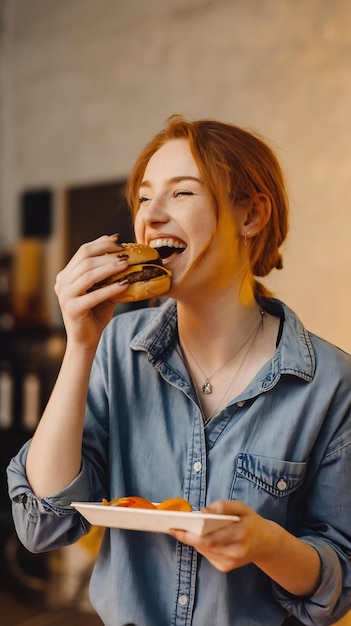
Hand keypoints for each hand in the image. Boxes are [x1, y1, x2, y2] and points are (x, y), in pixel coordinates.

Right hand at [55, 234, 129, 349]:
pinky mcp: (72, 308)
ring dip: (110, 267)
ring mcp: (65, 295)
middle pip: (86, 260)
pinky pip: (94, 294)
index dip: (101, 244)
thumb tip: (123, 253)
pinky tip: (125, 284)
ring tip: (127, 264)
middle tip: (126, 254)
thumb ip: (105, 273)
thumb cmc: (95, 313)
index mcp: (66, 275)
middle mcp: (61, 283)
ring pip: (89, 274)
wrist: (86, 340)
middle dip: (107, 254)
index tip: (118, 240)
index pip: (83, 252)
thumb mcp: (101, 288)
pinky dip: (111, 288)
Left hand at [169, 500, 274, 572]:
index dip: (189, 534)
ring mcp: (230, 563)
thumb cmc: (251, 522)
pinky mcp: (225, 567)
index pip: (209, 538)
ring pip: (204, 550)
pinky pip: (207, 555)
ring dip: (194, 540)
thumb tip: (203, 511)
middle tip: (175, 526)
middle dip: (188, 535)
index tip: (174, 527)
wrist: (266, 544)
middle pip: (204, 545)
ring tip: (184, 529)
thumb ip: (223, 506)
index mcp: (241, 534)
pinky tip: (201, 537)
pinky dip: (202, 545)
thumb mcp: (242, 507)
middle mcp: (236, 552)